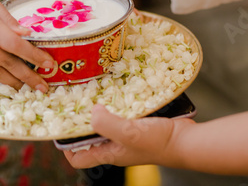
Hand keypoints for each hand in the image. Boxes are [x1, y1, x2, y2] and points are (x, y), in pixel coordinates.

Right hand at [0, 0, 51, 90]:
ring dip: (15, 81)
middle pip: (8, 63)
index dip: (34, 56)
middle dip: (29, 76)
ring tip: (30, 86)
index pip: (14, 44)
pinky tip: (8, 77)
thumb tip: (29, 36)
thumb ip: (9, 21)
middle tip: (44, 86)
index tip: (49, 64)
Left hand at [64, 104, 194, 167]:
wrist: (187, 140)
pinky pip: (122, 113)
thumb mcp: (128, 133)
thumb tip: (93, 111)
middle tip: (75, 101)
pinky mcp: (139, 124)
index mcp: (109, 153)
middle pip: (89, 137)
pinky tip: (117, 90)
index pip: (79, 158)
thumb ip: (106, 123)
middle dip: (81, 121)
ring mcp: (127, 135)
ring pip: (106, 122)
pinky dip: (118, 103)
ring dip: (100, 109)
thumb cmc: (158, 142)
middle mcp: (115, 145)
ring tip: (93, 92)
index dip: (66, 147)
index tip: (61, 127)